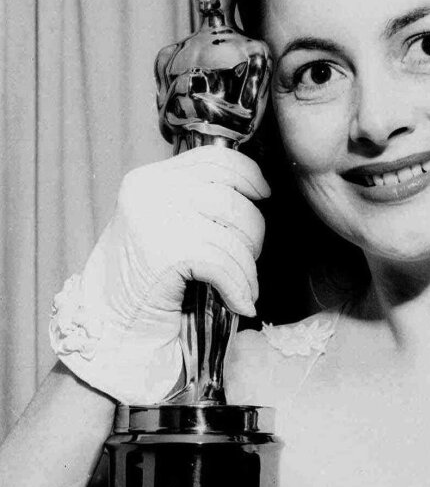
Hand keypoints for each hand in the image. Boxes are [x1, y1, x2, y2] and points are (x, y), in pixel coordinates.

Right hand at [49, 147, 269, 403]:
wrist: (109, 328)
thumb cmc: (144, 281)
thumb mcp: (165, 224)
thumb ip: (196, 200)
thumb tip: (255, 187)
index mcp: (150, 178)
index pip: (215, 159)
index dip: (249, 175)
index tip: (263, 196)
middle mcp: (151, 190)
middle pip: (233, 195)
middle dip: (253, 232)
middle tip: (248, 260)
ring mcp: (157, 217)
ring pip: (235, 230)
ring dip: (248, 265)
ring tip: (245, 286)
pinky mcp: (167, 251)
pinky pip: (225, 264)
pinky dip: (240, 287)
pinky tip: (241, 303)